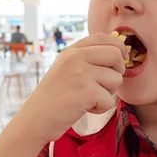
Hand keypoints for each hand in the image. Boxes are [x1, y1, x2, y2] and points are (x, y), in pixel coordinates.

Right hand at [13, 33, 127, 144]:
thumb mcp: (65, 69)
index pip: (102, 37)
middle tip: (107, 84)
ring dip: (108, 93)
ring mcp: (81, 73)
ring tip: (89, 99)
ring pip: (116, 79)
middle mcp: (76, 58)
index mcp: (71, 51)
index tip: (122, 58)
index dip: (118, 47)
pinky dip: (101, 108)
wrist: (34, 120)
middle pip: (116, 55)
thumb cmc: (53, 98)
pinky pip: (110, 100)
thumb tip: (117, 53)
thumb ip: (86, 59)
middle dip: (118, 72)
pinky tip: (85, 109)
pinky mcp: (86, 92)